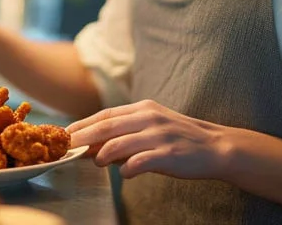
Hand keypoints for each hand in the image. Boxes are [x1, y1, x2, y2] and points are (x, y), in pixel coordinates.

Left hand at [66, 100, 230, 179]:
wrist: (216, 147)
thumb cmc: (179, 139)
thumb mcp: (152, 128)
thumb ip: (125, 134)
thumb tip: (92, 147)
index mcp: (143, 108)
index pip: (105, 115)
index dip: (83, 124)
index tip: (65, 134)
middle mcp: (149, 118)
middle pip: (107, 126)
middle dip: (84, 137)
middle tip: (68, 147)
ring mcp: (159, 135)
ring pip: (119, 143)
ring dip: (102, 154)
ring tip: (96, 161)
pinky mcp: (168, 154)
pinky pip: (139, 162)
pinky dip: (127, 169)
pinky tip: (124, 172)